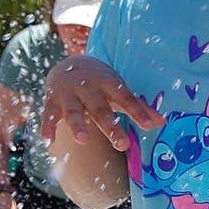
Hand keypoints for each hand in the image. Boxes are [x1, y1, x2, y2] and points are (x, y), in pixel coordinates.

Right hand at [43, 55, 163, 150]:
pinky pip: (48, 115)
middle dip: (110, 126)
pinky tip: (49, 141)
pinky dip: (48, 127)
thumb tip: (161, 123)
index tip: (150, 126)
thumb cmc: (102, 82)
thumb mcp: (120, 90)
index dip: (138, 112)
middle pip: (101, 108)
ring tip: (83, 140)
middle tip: (122, 145)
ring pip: (73, 111)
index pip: (126, 99)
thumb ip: (139, 107)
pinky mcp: (52, 101)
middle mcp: (89, 88)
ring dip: (77, 125)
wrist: (70, 64)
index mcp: (110, 84)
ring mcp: (69, 94)